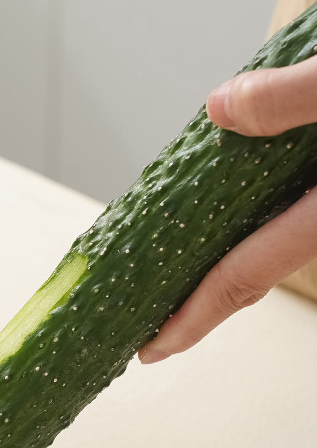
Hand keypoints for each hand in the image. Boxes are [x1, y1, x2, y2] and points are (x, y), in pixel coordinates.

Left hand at [138, 55, 316, 363]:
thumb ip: (294, 98)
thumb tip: (221, 109)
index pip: (240, 278)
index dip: (190, 320)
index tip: (153, 350)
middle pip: (253, 275)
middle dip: (202, 301)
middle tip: (158, 320)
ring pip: (276, 248)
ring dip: (229, 263)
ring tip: (180, 274)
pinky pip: (295, 225)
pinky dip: (257, 228)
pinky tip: (238, 216)